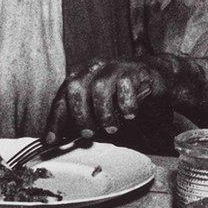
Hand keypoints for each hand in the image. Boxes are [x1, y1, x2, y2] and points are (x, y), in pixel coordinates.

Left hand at [43, 57, 173, 143]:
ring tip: (112, 127)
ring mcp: (116, 66)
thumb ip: (82, 119)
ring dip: (104, 113)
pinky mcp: (136, 70)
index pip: (63, 96)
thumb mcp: (99, 108)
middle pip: (77, 87)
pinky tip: (130, 114)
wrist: (155, 77)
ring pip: (100, 87)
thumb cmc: (122, 95)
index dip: (56, 119)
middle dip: (80, 115)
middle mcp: (96, 67)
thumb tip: (60, 140)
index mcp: (82, 75)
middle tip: (89, 133)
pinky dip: (126, 105)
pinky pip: (126, 86)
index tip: (52, 140)